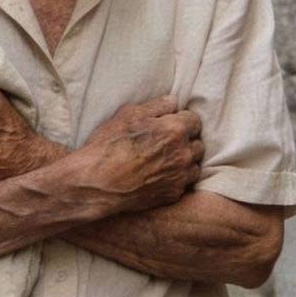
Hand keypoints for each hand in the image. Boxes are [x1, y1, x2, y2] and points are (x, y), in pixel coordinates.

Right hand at [76, 96, 203, 214]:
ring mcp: (179, 177)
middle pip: (198, 144)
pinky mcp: (172, 195)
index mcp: (174, 130)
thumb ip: (156, 106)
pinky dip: (175, 179)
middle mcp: (183, 154)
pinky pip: (183, 184)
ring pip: (194, 166)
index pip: (194, 121)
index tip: (169, 124)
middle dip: (186, 141)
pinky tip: (158, 175)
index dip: (181, 120)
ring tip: (164, 160)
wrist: (97, 183)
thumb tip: (174, 102)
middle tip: (166, 142)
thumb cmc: (109, 145)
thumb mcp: (128, 115)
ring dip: (184, 161)